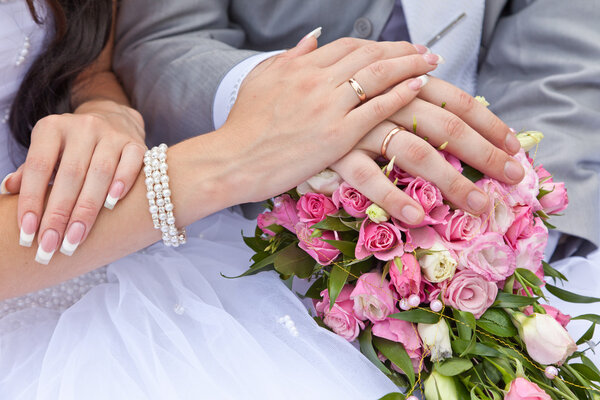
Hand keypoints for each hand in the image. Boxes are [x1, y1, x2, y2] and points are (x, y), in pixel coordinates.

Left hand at [3, 100, 145, 262]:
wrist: (114, 121)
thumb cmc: (74, 147)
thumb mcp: (48, 151)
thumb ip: (30, 171)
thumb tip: (8, 188)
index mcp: (52, 128)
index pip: (38, 166)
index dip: (31, 201)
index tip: (26, 234)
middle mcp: (82, 127)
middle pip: (70, 175)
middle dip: (59, 214)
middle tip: (51, 246)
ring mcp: (111, 135)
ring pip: (100, 173)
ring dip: (87, 210)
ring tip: (76, 239)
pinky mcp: (136, 144)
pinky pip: (132, 164)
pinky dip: (122, 184)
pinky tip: (112, 206)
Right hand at [221, 32, 442, 204]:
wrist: (231, 161)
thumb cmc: (242, 127)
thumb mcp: (260, 82)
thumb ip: (288, 59)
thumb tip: (310, 42)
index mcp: (298, 67)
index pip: (348, 46)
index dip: (377, 45)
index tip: (397, 48)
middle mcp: (316, 80)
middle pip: (369, 55)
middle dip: (401, 51)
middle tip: (425, 52)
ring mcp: (328, 106)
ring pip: (378, 75)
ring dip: (409, 66)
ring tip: (430, 65)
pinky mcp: (336, 135)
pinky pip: (376, 108)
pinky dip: (400, 94)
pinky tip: (418, 88)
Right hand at [330, 77, 523, 224]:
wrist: (271, 105)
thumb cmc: (318, 91)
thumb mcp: (367, 78)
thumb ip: (395, 76)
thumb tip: (426, 73)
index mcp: (398, 80)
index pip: (455, 99)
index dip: (488, 122)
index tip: (512, 144)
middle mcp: (384, 100)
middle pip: (447, 125)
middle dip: (485, 151)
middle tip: (513, 175)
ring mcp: (360, 127)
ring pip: (416, 152)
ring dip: (451, 180)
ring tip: (477, 204)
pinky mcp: (336, 153)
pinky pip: (369, 178)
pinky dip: (395, 197)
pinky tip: (418, 217)